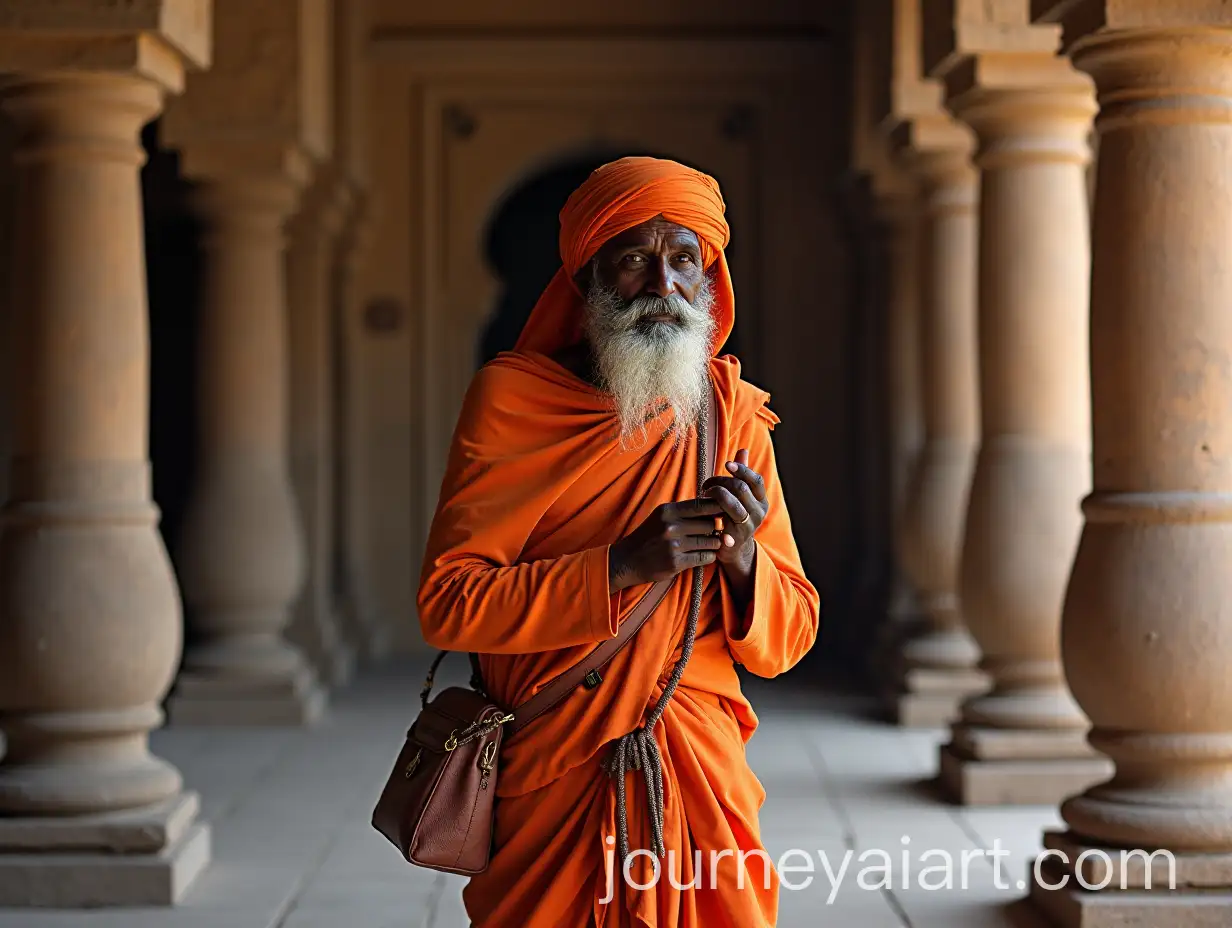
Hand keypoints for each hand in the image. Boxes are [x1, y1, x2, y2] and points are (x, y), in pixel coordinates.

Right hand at [608, 498, 725, 591]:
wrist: (627, 560)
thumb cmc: (649, 536)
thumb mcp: (661, 517)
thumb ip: (684, 511)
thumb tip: (714, 505)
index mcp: (668, 511)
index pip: (701, 505)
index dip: (717, 508)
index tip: (723, 511)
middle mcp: (671, 526)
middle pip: (709, 524)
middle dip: (716, 528)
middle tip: (716, 531)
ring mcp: (674, 545)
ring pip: (710, 542)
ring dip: (714, 543)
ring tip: (711, 543)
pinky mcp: (676, 563)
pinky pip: (704, 558)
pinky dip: (709, 556)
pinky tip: (705, 555)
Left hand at [701, 449, 767, 564]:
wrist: (734, 548)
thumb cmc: (733, 515)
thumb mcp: (739, 494)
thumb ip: (742, 473)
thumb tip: (743, 450)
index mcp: (761, 499)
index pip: (756, 480)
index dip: (742, 470)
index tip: (726, 464)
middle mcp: (759, 512)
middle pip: (741, 489)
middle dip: (721, 482)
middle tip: (706, 485)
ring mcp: (749, 526)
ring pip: (733, 504)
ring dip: (715, 495)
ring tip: (704, 494)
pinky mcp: (737, 537)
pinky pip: (724, 522)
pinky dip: (714, 515)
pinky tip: (705, 508)